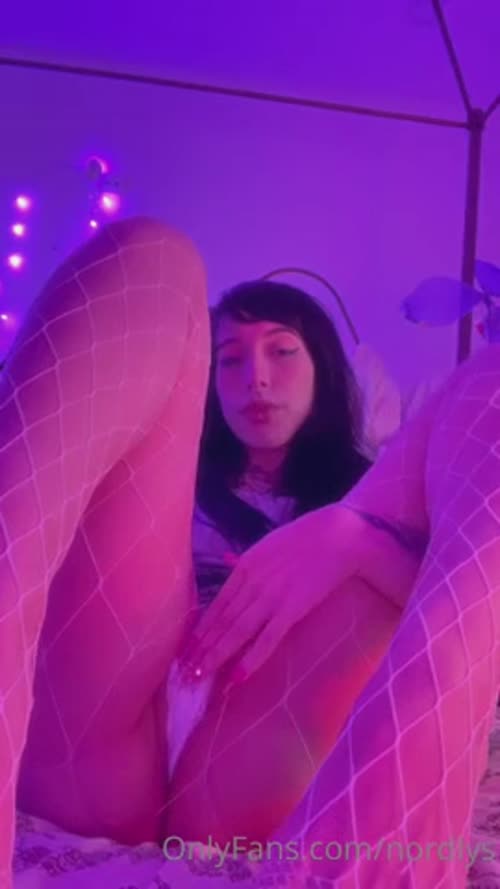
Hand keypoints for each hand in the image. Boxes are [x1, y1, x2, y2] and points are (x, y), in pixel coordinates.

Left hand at [180, 504, 367, 685]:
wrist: (339, 536)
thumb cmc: (305, 538)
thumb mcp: (267, 545)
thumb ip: (248, 561)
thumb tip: (228, 562)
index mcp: (244, 566)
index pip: (216, 604)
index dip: (200, 629)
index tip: (186, 648)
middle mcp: (252, 583)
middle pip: (222, 621)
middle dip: (202, 648)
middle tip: (185, 671)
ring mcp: (271, 597)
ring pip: (237, 632)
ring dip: (217, 655)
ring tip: (201, 676)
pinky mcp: (292, 609)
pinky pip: (268, 638)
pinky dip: (251, 658)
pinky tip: (237, 676)